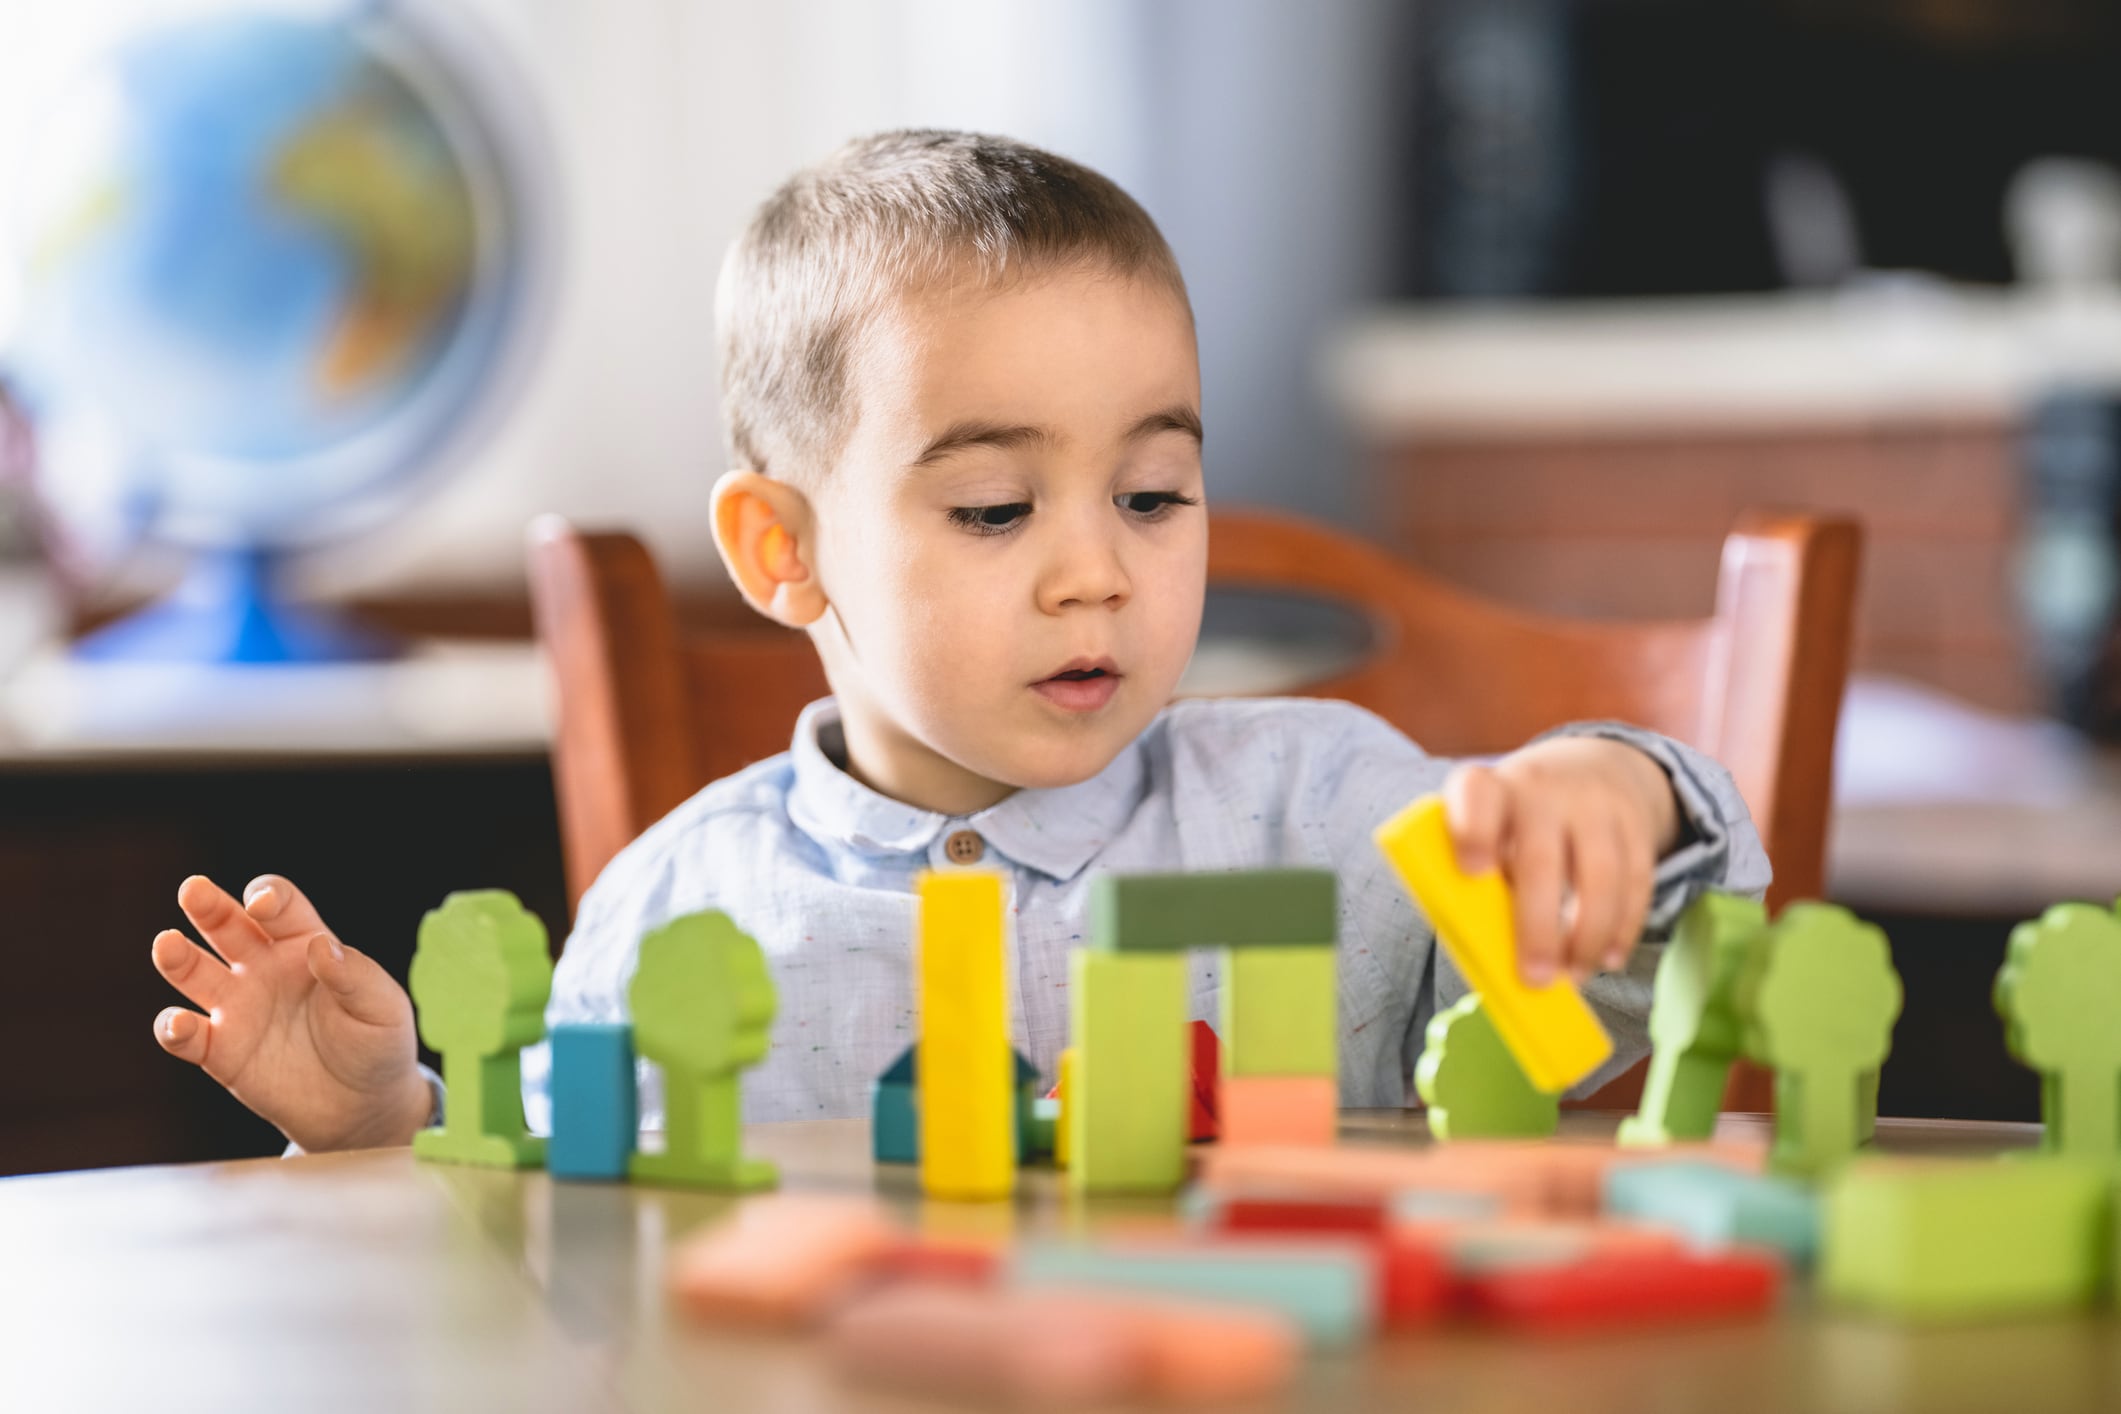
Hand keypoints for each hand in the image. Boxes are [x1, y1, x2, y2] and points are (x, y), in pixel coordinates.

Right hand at [150, 874, 430, 1152]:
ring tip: (166, 945)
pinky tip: (179, 1024)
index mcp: (305, 945)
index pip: (280, 908)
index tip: (263, 906)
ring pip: (195, 972)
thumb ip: (355, 976)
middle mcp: (264, 968)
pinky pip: (187, 1035)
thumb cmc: (378, 1045)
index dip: (269, 898)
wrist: (363, 1106)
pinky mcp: (222, 1051)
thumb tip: (321, 946)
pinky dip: (173, 1028)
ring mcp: (238, 1007)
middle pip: (228, 926)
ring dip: (177, 958)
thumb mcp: (381, 1008)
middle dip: (209, 906)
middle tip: (194, 890)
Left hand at [1442, 738, 1680, 987]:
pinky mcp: (1634, 823)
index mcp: (1490, 790)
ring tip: (1572, 974)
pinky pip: (1636, 881)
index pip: (1477, 795)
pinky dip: (1623, 927)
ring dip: (1587, 935)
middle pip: (1541, 858)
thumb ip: (1479, 879)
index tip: (1472, 872)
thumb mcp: (1487, 830)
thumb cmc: (1516, 821)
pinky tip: (1608, 957)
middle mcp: (1542, 789)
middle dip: (1538, 926)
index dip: (1473, 831)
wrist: (1588, 767)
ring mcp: (1593, 803)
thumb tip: (1488, 950)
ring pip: (1600, 875)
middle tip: (1534, 977)